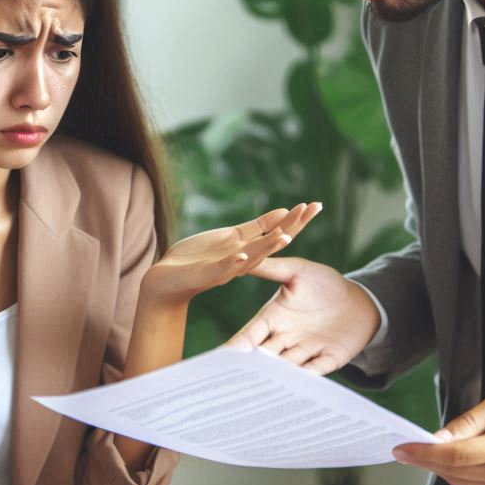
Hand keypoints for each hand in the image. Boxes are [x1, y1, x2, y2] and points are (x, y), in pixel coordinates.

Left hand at [141, 202, 321, 304]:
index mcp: (250, 249)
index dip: (297, 220)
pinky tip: (242, 254)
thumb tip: (284, 211)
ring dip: (268, 246)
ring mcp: (226, 268)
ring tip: (285, 234)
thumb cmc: (200, 257)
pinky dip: (233, 262)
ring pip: (252, 257)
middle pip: (272, 244)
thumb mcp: (233, 236)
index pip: (279, 233)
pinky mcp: (206, 274)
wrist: (169, 279)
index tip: (315, 205)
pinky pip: (222, 268)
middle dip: (291, 226)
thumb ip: (258, 227)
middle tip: (309, 210)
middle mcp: (244, 261)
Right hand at [225, 257, 381, 372]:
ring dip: (274, 378)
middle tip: (233, 382)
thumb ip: (272, 269)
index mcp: (272, 318)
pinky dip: (304, 380)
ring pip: (285, 368)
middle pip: (262, 358)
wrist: (359, 300)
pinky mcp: (328, 360)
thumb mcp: (298, 271)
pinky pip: (314, 372)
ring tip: (260, 388)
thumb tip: (241, 258)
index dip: (234, 349)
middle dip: (249, 369)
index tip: (220, 360)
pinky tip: (295, 387)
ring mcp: (305, 352)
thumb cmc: (324, 283)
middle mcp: (284, 339)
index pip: (248, 337)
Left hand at [392, 392, 484, 484]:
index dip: (423, 454)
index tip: (401, 449)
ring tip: (431, 451)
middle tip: (410, 447)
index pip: (453, 457)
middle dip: (427, 460)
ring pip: (460, 484)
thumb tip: (437, 438)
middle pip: (453, 473)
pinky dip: (459, 476)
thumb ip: (466, 423)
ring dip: (441, 469)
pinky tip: (455, 461)